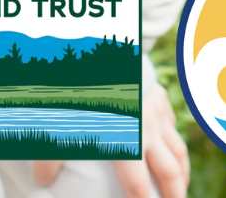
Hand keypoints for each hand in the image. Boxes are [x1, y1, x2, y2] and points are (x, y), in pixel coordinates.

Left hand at [33, 84, 189, 197]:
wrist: (108, 43)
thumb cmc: (84, 84)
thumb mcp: (62, 119)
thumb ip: (50, 155)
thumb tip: (43, 182)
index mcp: (127, 140)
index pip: (138, 184)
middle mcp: (148, 129)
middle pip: (169, 170)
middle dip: (174, 194)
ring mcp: (157, 112)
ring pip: (178, 148)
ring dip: (182, 173)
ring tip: (181, 190)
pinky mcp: (159, 97)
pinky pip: (173, 125)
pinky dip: (176, 142)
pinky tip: (174, 150)